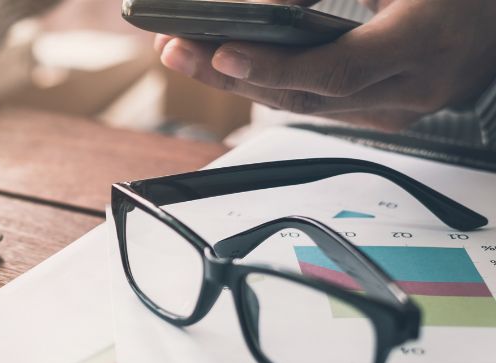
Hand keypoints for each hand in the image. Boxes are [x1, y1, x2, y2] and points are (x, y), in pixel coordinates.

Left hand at [155, 0, 495, 130]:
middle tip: (176, 50)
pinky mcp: (389, 112)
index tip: (221, 51)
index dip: (274, 65)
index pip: (338, 69)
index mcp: (426, 41)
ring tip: (185, 54)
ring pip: (307, 107)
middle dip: (231, 76)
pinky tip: (228, 67)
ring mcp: (402, 107)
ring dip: (240, 83)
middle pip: (307, 96)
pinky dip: (272, 85)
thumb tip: (268, 4)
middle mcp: (415, 87)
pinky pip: (321, 106)